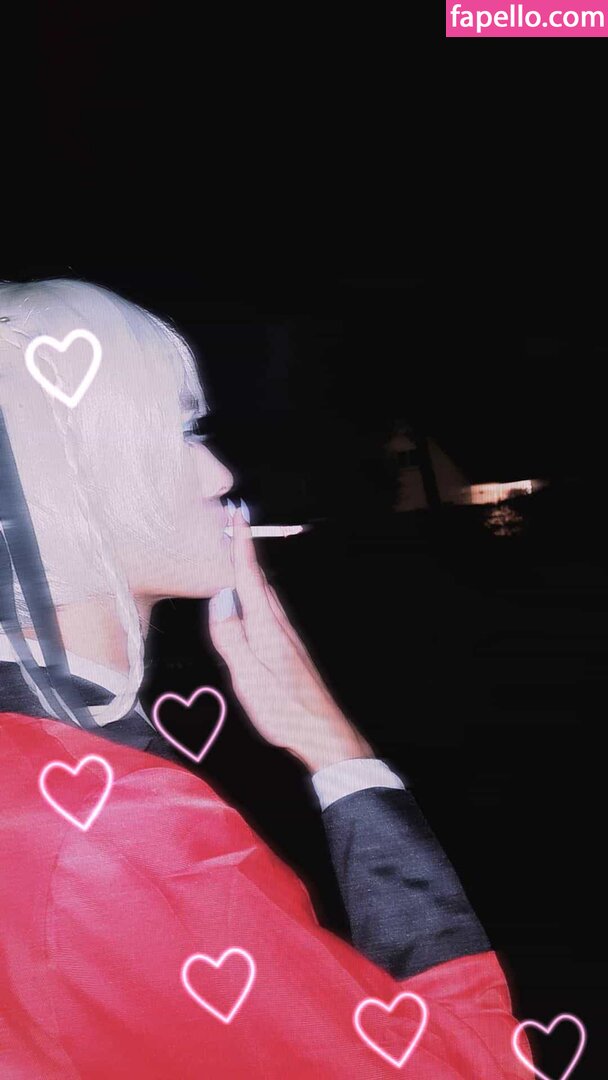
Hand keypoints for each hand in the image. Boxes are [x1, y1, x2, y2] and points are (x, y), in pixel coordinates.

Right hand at [208, 510, 374, 773]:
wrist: (323, 733)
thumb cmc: (284, 710)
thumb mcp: (248, 676)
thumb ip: (231, 636)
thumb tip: (220, 597)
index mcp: (266, 628)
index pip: (250, 578)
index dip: (241, 546)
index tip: (236, 516)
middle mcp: (279, 626)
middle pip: (259, 580)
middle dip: (245, 550)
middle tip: (234, 523)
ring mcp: (286, 638)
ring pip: (265, 594)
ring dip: (251, 570)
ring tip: (238, 553)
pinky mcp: (288, 651)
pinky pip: (268, 610)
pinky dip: (257, 592)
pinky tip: (254, 600)